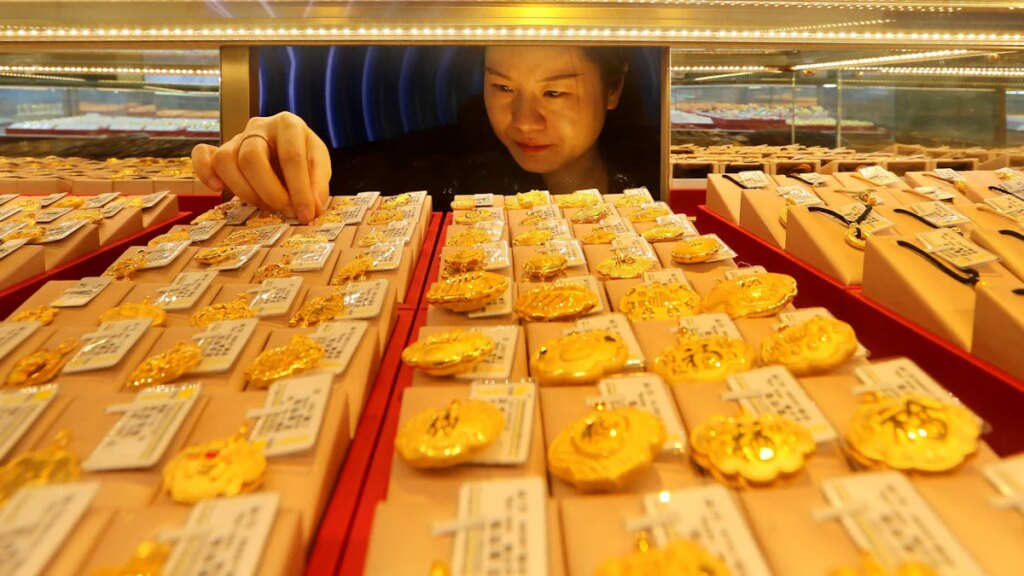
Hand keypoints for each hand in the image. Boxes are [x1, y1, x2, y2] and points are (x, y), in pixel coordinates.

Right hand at [191, 112, 330, 223]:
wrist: (289, 147)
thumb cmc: (305, 155)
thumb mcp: (320, 165)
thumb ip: (317, 185)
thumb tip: (311, 210)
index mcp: (289, 124)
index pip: (291, 157)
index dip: (300, 190)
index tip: (306, 215)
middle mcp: (259, 126)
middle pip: (251, 158)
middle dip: (269, 192)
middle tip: (284, 210)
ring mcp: (237, 137)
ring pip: (225, 161)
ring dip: (244, 191)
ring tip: (265, 205)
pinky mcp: (220, 150)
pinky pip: (202, 155)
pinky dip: (205, 173)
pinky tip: (218, 189)